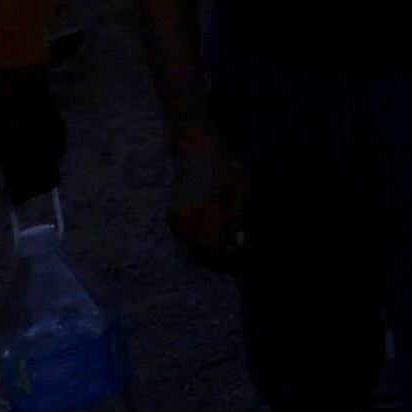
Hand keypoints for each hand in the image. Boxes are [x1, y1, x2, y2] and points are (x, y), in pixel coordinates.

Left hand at [0, 65, 65, 200]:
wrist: (18, 75)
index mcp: (21, 158)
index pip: (25, 188)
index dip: (18, 196)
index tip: (10, 199)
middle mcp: (41, 153)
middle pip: (45, 182)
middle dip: (33, 189)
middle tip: (21, 187)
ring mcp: (53, 140)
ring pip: (55, 168)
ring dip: (43, 174)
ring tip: (29, 172)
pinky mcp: (59, 126)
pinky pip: (59, 150)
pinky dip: (50, 156)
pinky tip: (39, 152)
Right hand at [163, 130, 248, 270]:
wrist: (194, 144)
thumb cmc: (222, 162)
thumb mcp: (240, 184)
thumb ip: (238, 215)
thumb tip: (240, 244)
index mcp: (198, 211)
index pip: (211, 248)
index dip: (225, 261)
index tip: (240, 266)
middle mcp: (182, 218)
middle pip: (198, 254)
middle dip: (216, 262)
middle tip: (235, 265)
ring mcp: (174, 217)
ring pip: (188, 249)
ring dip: (207, 256)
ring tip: (227, 255)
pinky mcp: (172, 215)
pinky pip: (184, 239)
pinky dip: (198, 245)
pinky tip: (215, 242)